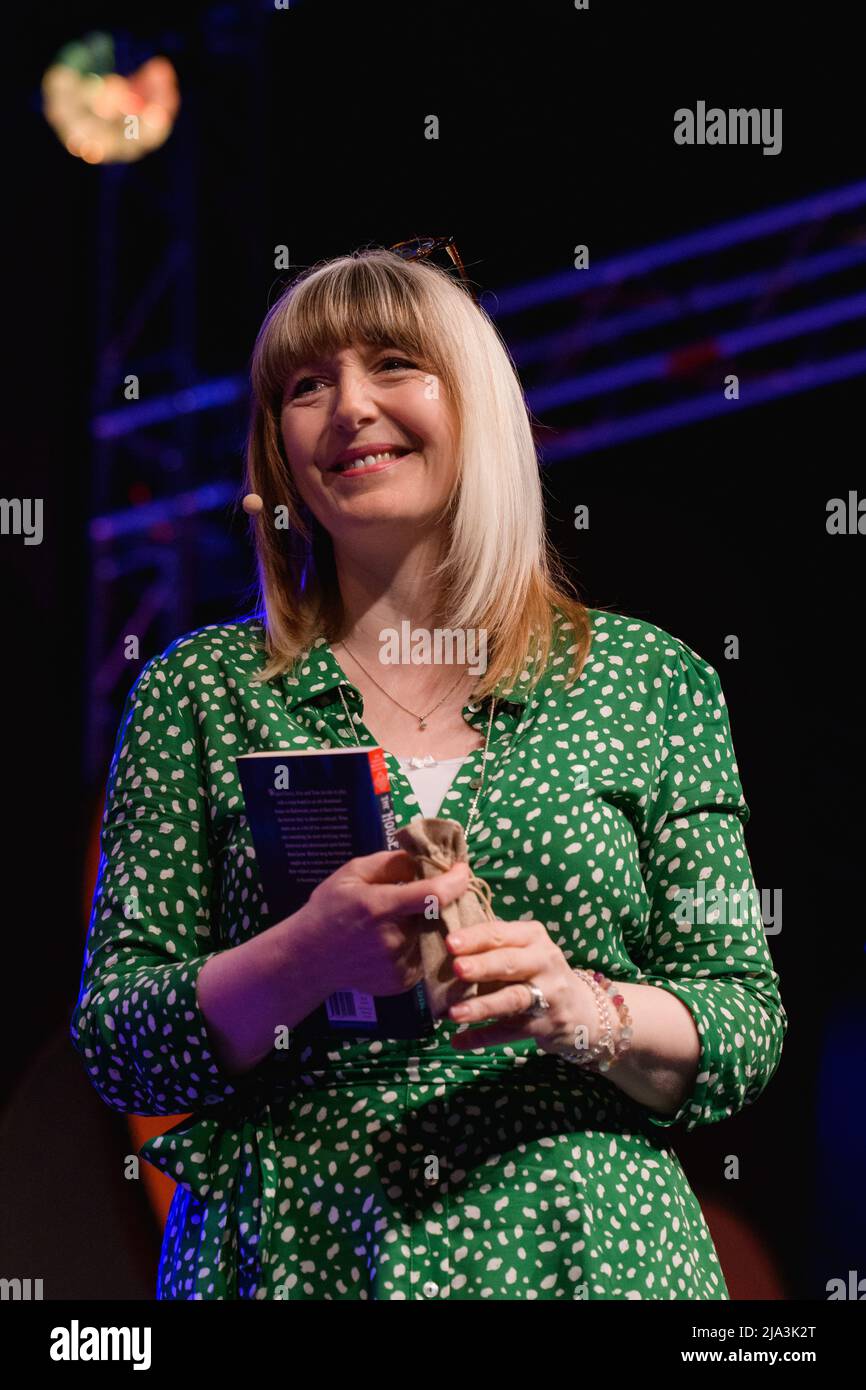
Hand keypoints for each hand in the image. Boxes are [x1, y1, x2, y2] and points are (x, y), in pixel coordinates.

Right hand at [303, 849, 470, 998]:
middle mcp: (393, 940)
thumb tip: (424, 859)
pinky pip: (423, 955)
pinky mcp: (402, 982)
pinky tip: (394, 939)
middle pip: (436, 915)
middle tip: (425, 893)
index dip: (455, 880)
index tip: (462, 870)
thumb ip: (390, 863)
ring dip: (428, 923)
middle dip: (439, 901)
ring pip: (432, 936)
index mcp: (379, 908)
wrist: (309, 959)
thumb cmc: (328, 910)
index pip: (433, 895)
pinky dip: (418, 943)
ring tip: (402, 918)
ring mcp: (399, 965)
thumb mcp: (351, 874)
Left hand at [445, 919, 595, 1056]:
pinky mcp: (546, 1024)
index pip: (501, 933)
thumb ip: (492, 947)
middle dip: (483, 966)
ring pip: (513, 998)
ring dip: (483, 1006)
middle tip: (456, 968)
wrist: (580, 1010)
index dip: (476, 938)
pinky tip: (459, 1042)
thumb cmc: (537, 972)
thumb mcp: (523, 951)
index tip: (450, 942)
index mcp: (532, 937)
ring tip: (455, 1013)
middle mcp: (545, 961)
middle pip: (510, 963)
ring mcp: (549, 994)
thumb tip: (443, 950)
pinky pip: (511, 1031)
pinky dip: (484, 1037)